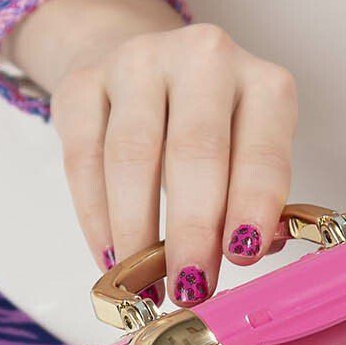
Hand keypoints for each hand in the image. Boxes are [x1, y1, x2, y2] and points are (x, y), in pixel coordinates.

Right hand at [12, 0, 296, 302]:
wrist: (148, 69)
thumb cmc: (215, 129)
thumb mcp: (250, 154)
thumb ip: (255, 202)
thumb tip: (253, 251)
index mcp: (263, 83)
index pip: (262, 149)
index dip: (254, 204)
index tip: (243, 255)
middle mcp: (203, 58)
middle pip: (195, 150)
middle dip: (193, 230)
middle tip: (190, 285)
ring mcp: (137, 62)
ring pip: (131, 156)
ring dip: (138, 231)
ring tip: (146, 284)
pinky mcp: (82, 82)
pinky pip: (83, 158)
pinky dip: (96, 217)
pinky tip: (111, 257)